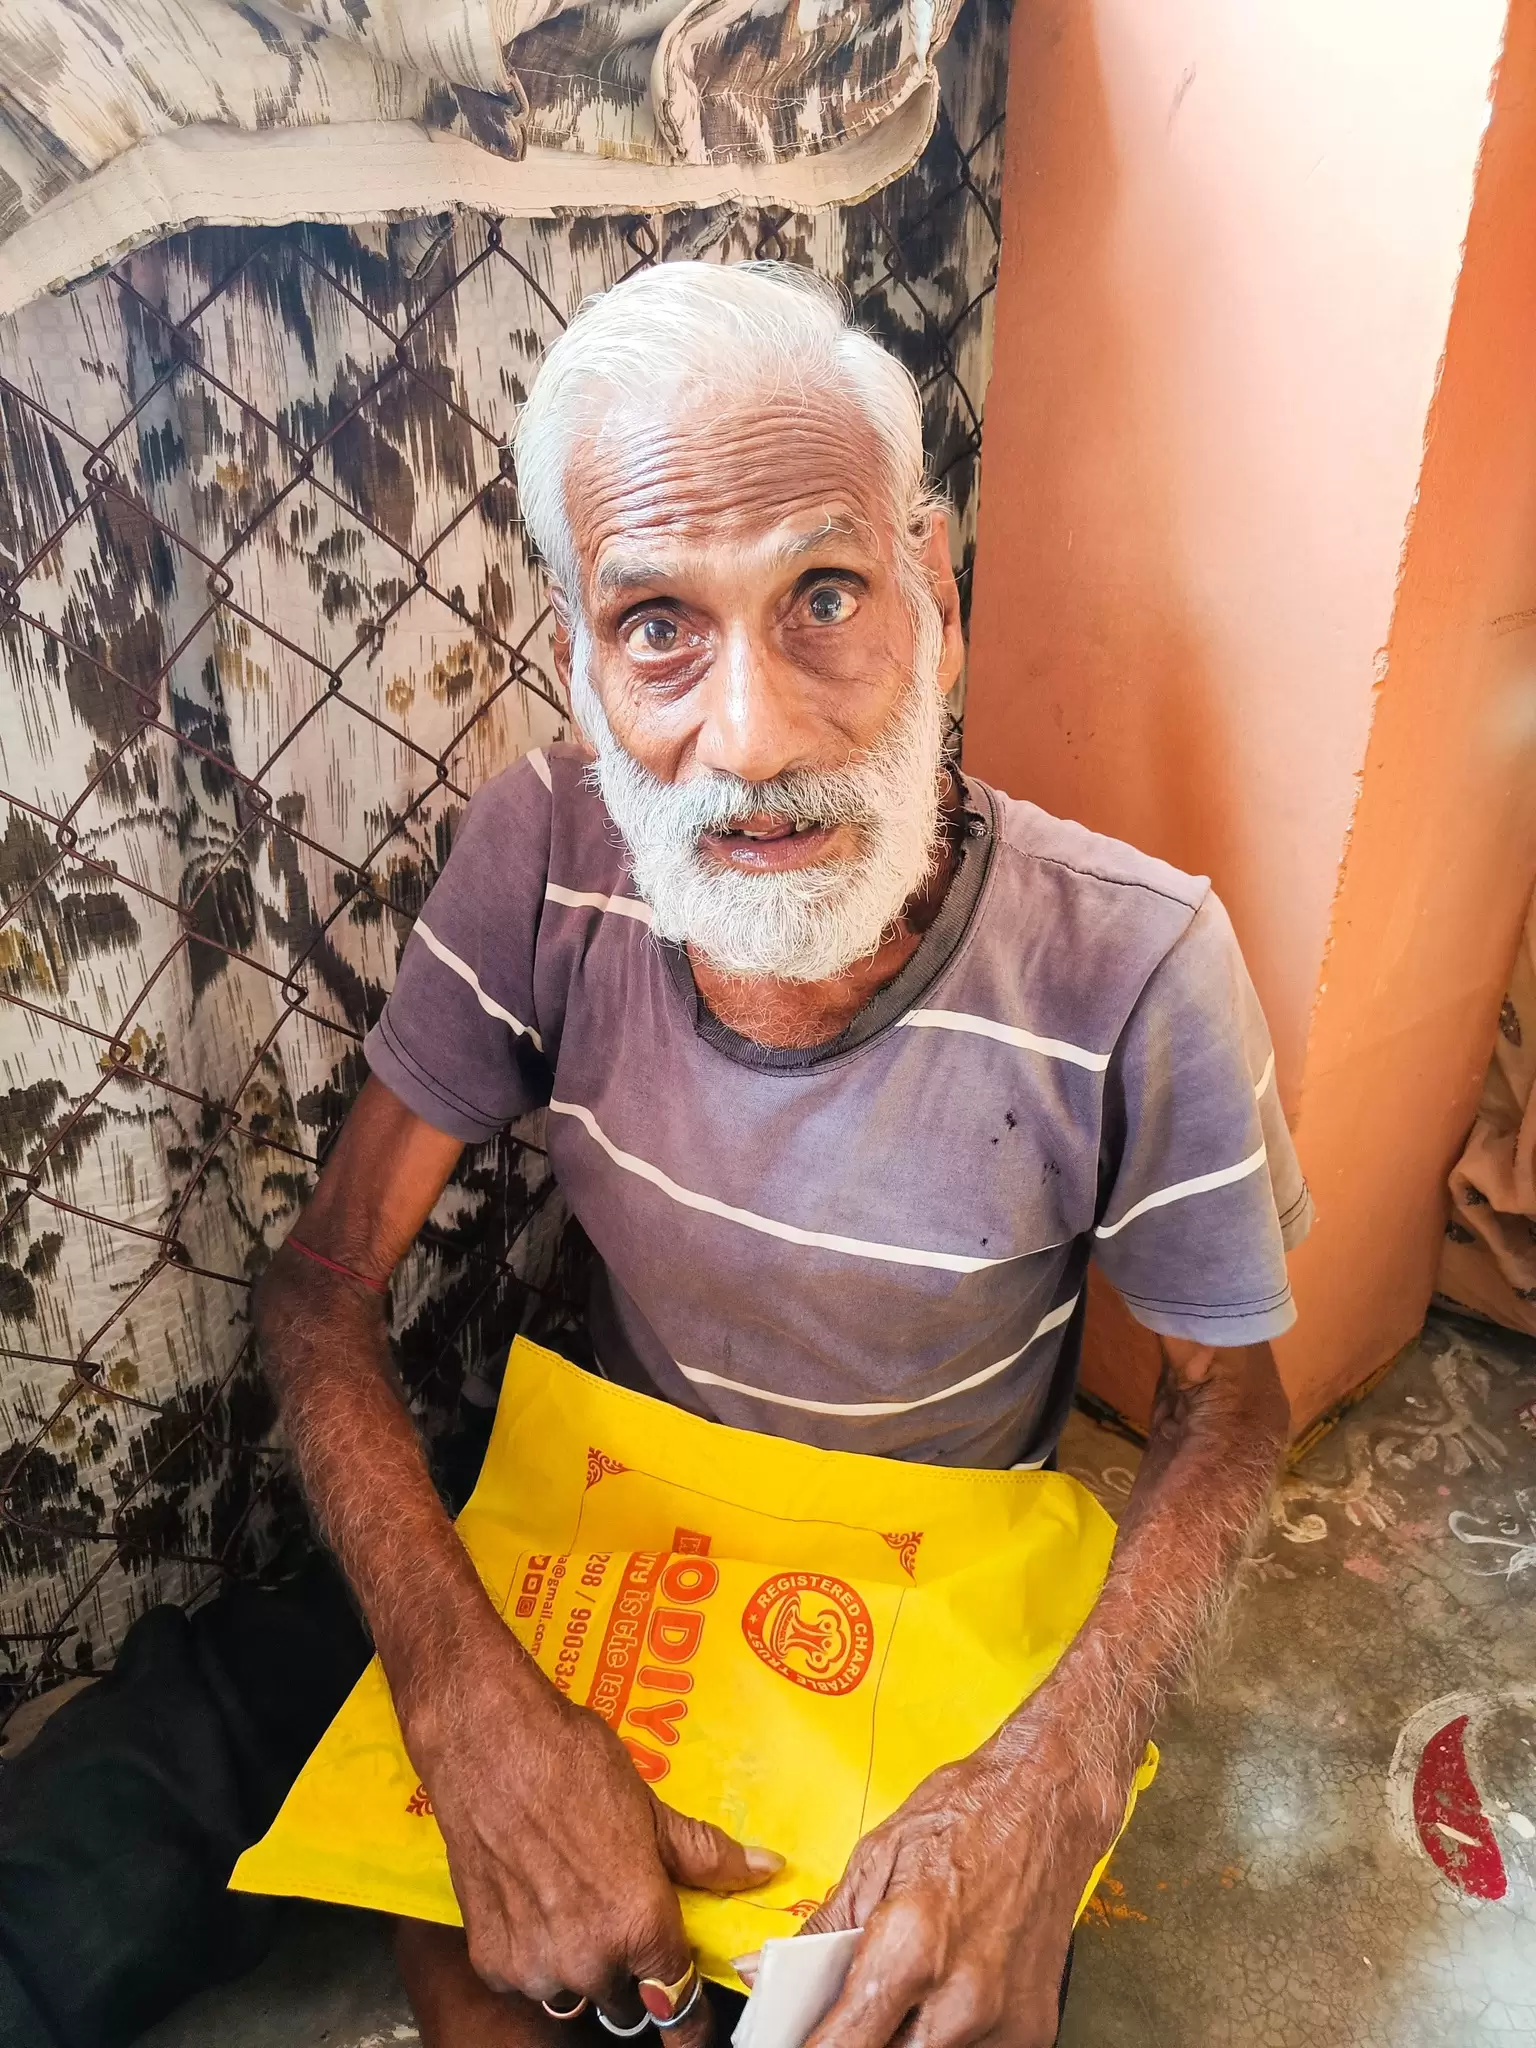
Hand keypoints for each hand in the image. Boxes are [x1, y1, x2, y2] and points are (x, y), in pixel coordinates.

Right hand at [400, 1617, 780, 2042]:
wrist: (488, 1742)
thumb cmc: (574, 1764)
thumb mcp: (651, 1809)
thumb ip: (705, 1854)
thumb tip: (765, 1869)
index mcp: (640, 1925)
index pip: (677, 2008)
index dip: (687, 2023)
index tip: (690, 2029)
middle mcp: (589, 1960)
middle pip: (624, 2003)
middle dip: (629, 1973)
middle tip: (619, 1920)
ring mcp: (535, 1966)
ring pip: (572, 1994)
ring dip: (579, 1967)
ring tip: (571, 1905)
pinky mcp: (490, 1960)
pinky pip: (524, 1980)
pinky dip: (531, 1954)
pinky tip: (531, 1900)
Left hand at [800, 1720, 1124, 2047]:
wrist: (1048, 1800)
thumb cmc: (966, 1815)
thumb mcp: (875, 1859)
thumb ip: (822, 1930)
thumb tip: (764, 1973)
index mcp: (912, 1947)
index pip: (844, 2044)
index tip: (794, 2042)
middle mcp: (963, 1998)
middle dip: (858, 2043)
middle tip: (846, 2016)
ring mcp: (1003, 2021)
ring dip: (902, 2041)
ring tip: (898, 2000)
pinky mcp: (1032, 2030)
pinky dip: (944, 2038)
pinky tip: (937, 2002)